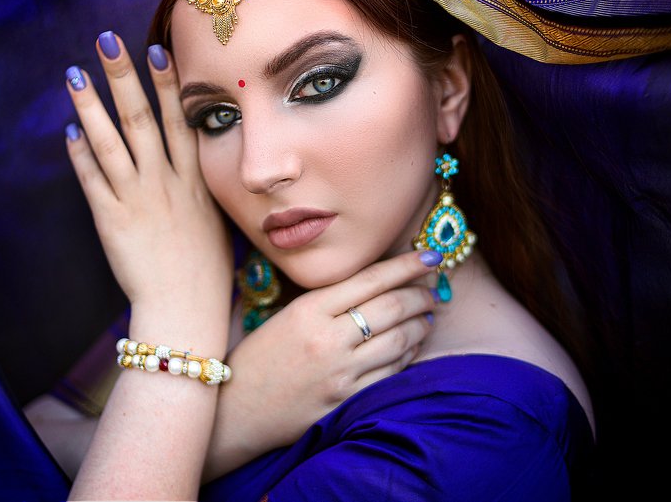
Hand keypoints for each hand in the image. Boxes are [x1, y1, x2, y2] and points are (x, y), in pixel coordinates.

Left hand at [64, 35, 231, 321]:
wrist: (186, 313)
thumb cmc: (206, 275)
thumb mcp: (216, 225)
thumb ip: (202, 193)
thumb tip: (194, 170)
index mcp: (195, 183)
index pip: (182, 122)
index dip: (169, 86)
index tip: (157, 51)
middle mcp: (166, 184)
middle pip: (142, 120)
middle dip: (123, 77)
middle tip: (107, 41)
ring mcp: (138, 201)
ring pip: (111, 143)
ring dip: (90, 106)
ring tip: (75, 75)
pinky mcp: (112, 221)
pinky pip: (91, 181)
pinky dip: (80, 155)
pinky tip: (68, 132)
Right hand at [204, 250, 440, 479]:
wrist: (236, 412)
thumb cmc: (261, 359)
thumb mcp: (287, 316)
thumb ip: (329, 300)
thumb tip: (380, 283)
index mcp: (308, 310)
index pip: (370, 279)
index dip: (406, 265)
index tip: (430, 257)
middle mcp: (327, 339)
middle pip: (391, 307)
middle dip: (421, 294)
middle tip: (434, 289)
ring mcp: (339, 373)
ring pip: (399, 341)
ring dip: (422, 324)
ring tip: (429, 315)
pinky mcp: (346, 401)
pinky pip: (391, 374)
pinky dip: (409, 356)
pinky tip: (413, 347)